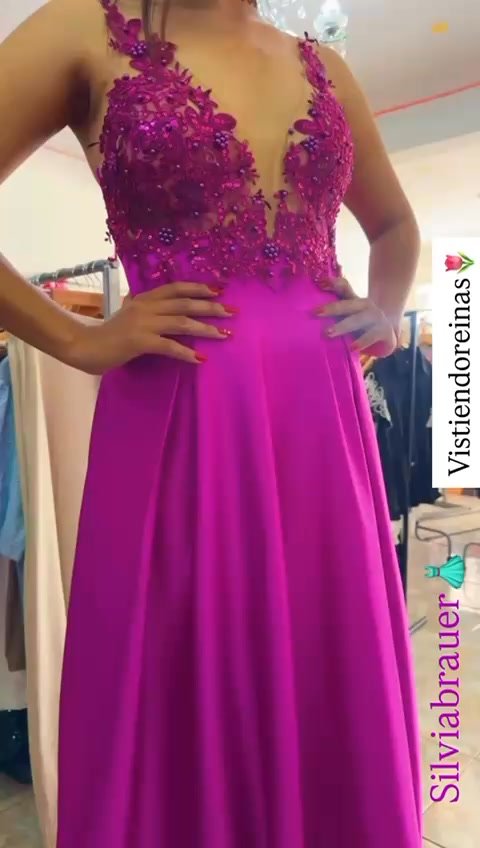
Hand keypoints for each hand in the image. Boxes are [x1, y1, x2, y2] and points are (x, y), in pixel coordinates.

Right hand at [64, 283, 235, 374]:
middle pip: (184, 303)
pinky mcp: (139, 342)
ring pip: (181, 322)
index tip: (219, 290)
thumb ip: (148, 312)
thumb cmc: (108, 336)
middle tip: (231, 312)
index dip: (198, 288)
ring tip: (223, 334)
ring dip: (205, 328)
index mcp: (144, 299)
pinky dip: (186, 352)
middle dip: (210, 306)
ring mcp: (143, 323)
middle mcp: (146, 307)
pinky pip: (169, 346)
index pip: (176, 288)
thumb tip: (170, 315)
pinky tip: (199, 359)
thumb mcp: (129, 316)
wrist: (85, 346)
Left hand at [317, 277, 397, 357]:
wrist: (388, 338)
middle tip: (316, 312)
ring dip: (343, 326)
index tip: (320, 282)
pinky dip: (362, 341)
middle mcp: (366, 306)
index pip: (343, 288)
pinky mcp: (385, 331)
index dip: (333, 284)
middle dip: (332, 308)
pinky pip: (372, 336)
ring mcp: (377, 317)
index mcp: (355, 301)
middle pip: (348, 304)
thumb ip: (335, 311)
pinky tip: (352, 348)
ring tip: (328, 333)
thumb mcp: (349, 318)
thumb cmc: (363, 327)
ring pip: (358, 320)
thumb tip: (314, 301)